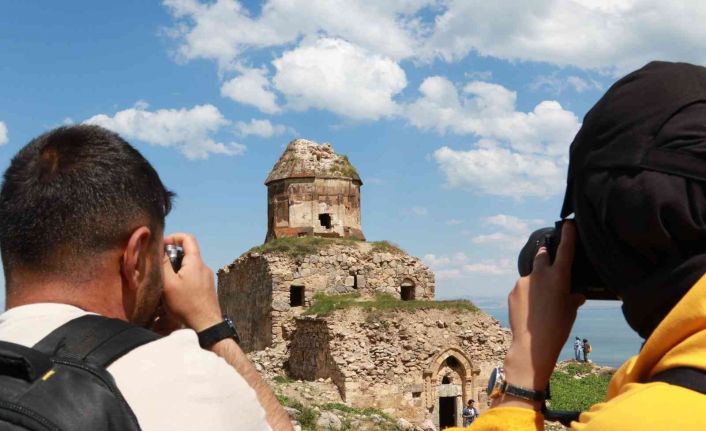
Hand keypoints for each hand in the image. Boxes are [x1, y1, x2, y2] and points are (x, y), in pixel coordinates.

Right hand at [162, 233, 222, 331]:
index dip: (173, 237)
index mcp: (195, 262)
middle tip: (159, 268)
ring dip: (176, 270)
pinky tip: (175, 293)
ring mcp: (207, 278)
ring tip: (165, 283)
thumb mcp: (169, 283)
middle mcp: (204, 267)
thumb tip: (159, 251)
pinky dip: (183, 279)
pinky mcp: (207, 288)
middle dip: (171, 257)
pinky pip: (193, 277)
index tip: (161, 245)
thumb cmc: (186, 304)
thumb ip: (163, 265)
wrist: (206, 325)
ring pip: (189, 266)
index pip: (187, 238)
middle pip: (187, 253)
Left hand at [496, 222, 584, 407]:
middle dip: (545, 254)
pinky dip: (527, 294)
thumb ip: (573, 298)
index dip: (568, 235)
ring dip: (536, 282)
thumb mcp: (570, 311)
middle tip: (548, 258)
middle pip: (542, 255)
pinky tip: (530, 310)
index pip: (565, 250)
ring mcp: (523, 282)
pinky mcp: (512, 291)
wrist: (531, 345)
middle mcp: (540, 274)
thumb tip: (577, 294)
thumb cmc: (558, 328)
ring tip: (540, 303)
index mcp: (559, 276)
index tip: (568, 223)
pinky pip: (522, 288)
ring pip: (531, 276)